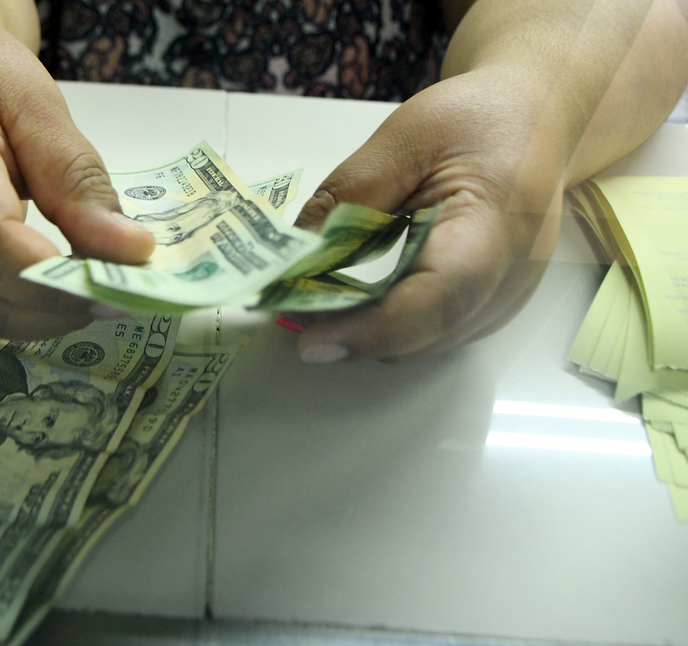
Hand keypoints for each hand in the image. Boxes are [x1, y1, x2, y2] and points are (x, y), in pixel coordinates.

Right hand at [0, 11, 153, 339]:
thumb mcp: (36, 104)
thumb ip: (79, 180)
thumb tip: (128, 251)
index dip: (53, 279)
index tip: (116, 285)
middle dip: (52, 312)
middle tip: (116, 297)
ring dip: (41, 319)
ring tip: (95, 293)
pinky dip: (24, 309)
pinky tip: (63, 289)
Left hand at [293, 66, 566, 362]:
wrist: (540, 118)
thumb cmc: (480, 119)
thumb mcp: (407, 136)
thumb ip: (351, 192)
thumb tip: (295, 250)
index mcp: (494, 230)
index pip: (435, 299)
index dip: (371, 330)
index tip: (312, 343)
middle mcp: (507, 282)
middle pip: (422, 334)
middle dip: (352, 333)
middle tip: (289, 310)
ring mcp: (503, 301)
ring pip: (423, 343)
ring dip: (367, 332)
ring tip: (315, 299)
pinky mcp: (489, 307)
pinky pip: (432, 332)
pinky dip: (389, 324)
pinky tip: (354, 297)